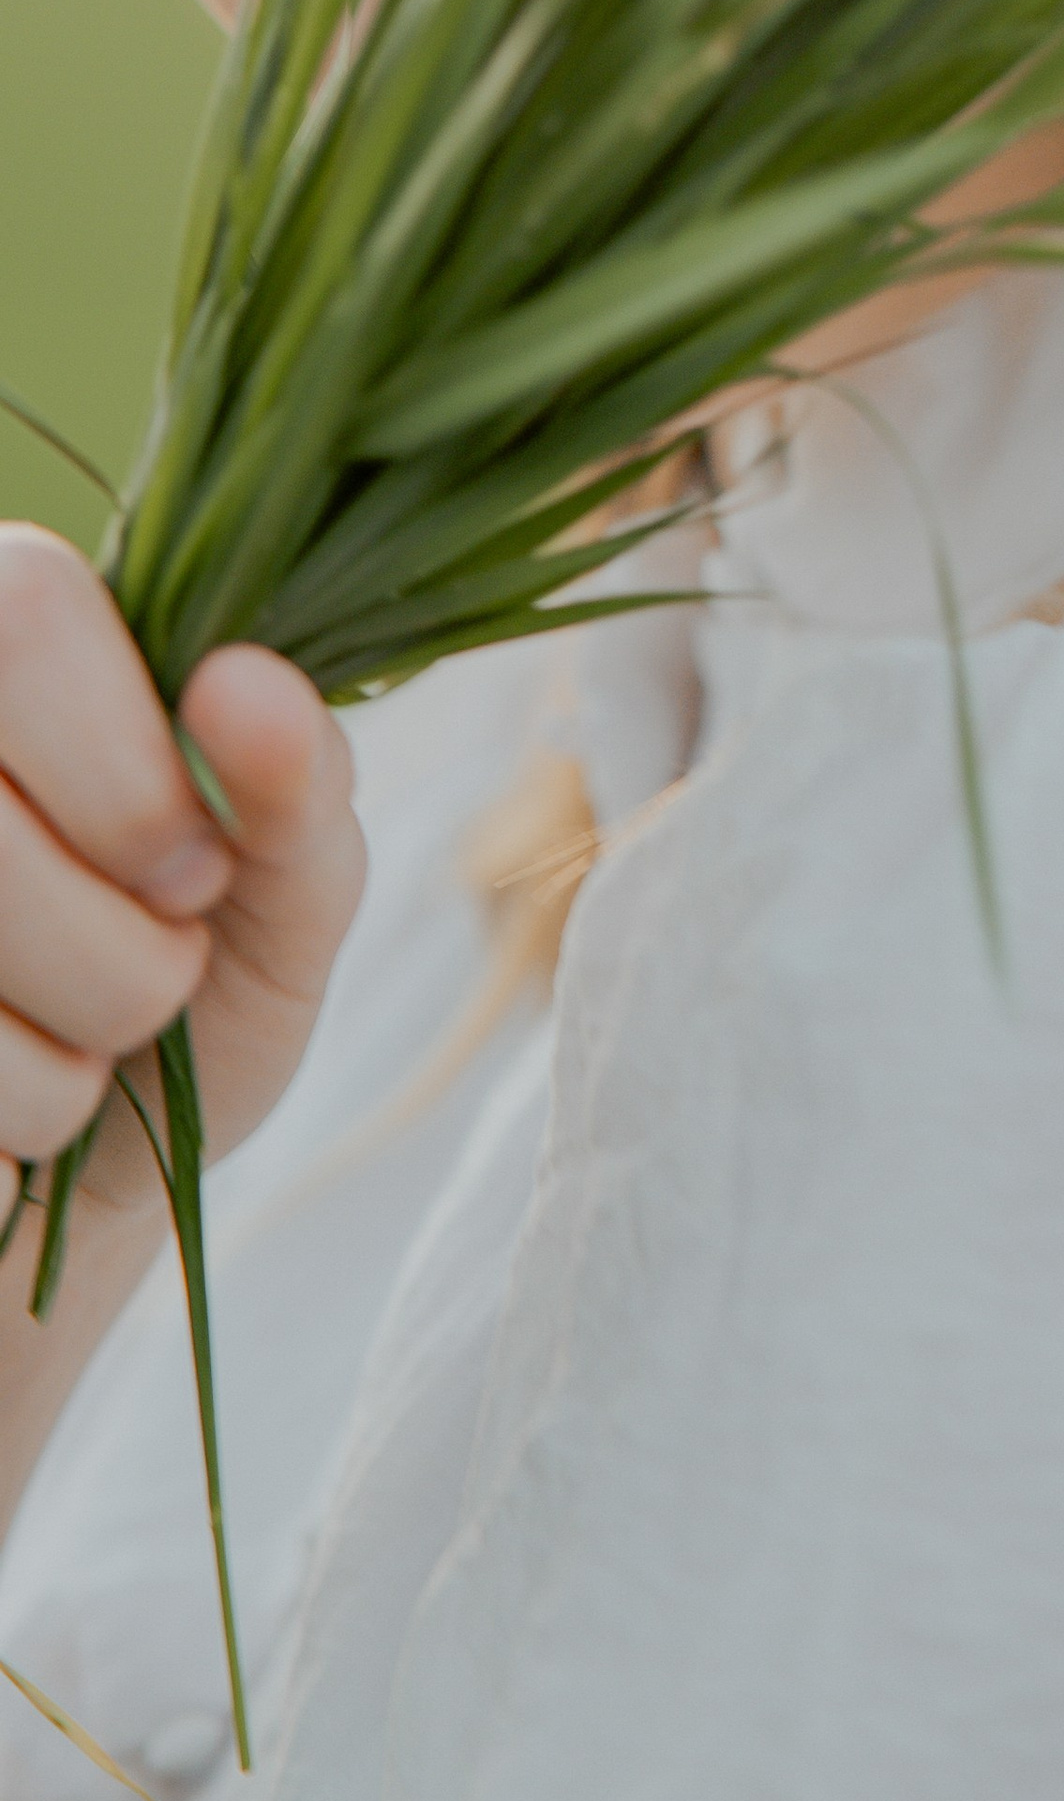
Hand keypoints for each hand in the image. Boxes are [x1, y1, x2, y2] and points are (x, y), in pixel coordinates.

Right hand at [0, 527, 364, 1228]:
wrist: (90, 1181)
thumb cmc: (197, 995)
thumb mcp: (284, 890)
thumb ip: (298, 784)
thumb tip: (244, 683)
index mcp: (0, 626)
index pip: (23, 619)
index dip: (129, 778)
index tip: (193, 872)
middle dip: (124, 963)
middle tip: (145, 984)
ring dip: (58, 1071)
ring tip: (63, 1042)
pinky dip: (3, 1133)